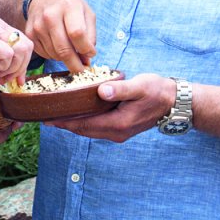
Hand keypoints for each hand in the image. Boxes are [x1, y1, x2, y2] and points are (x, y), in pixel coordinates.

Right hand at [0, 7, 33, 84]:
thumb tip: (2, 81)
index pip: (23, 44)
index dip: (22, 63)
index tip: (14, 78)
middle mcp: (0, 27)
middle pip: (27, 46)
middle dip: (20, 67)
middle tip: (5, 77)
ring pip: (22, 49)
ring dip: (12, 67)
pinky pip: (8, 53)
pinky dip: (2, 66)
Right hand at [24, 0, 96, 72]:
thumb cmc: (69, 5)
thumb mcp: (86, 12)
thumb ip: (90, 36)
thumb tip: (87, 59)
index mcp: (69, 7)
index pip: (77, 34)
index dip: (86, 49)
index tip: (91, 54)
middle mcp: (50, 16)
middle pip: (64, 49)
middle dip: (75, 64)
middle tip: (82, 70)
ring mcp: (38, 25)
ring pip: (54, 54)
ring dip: (65, 59)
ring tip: (70, 52)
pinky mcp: (30, 34)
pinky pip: (45, 54)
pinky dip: (54, 55)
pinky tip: (58, 46)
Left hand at [52, 73, 175, 142]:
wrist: (175, 103)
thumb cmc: (158, 91)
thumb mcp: (139, 86)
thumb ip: (120, 89)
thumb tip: (101, 92)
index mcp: (118, 124)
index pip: (84, 125)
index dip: (64, 122)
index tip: (47, 118)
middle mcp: (116, 132)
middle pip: (83, 130)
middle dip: (64, 124)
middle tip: (44, 116)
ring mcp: (119, 132)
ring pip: (89, 130)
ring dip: (72, 124)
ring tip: (56, 115)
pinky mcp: (121, 128)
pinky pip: (96, 127)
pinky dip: (83, 122)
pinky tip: (77, 113)